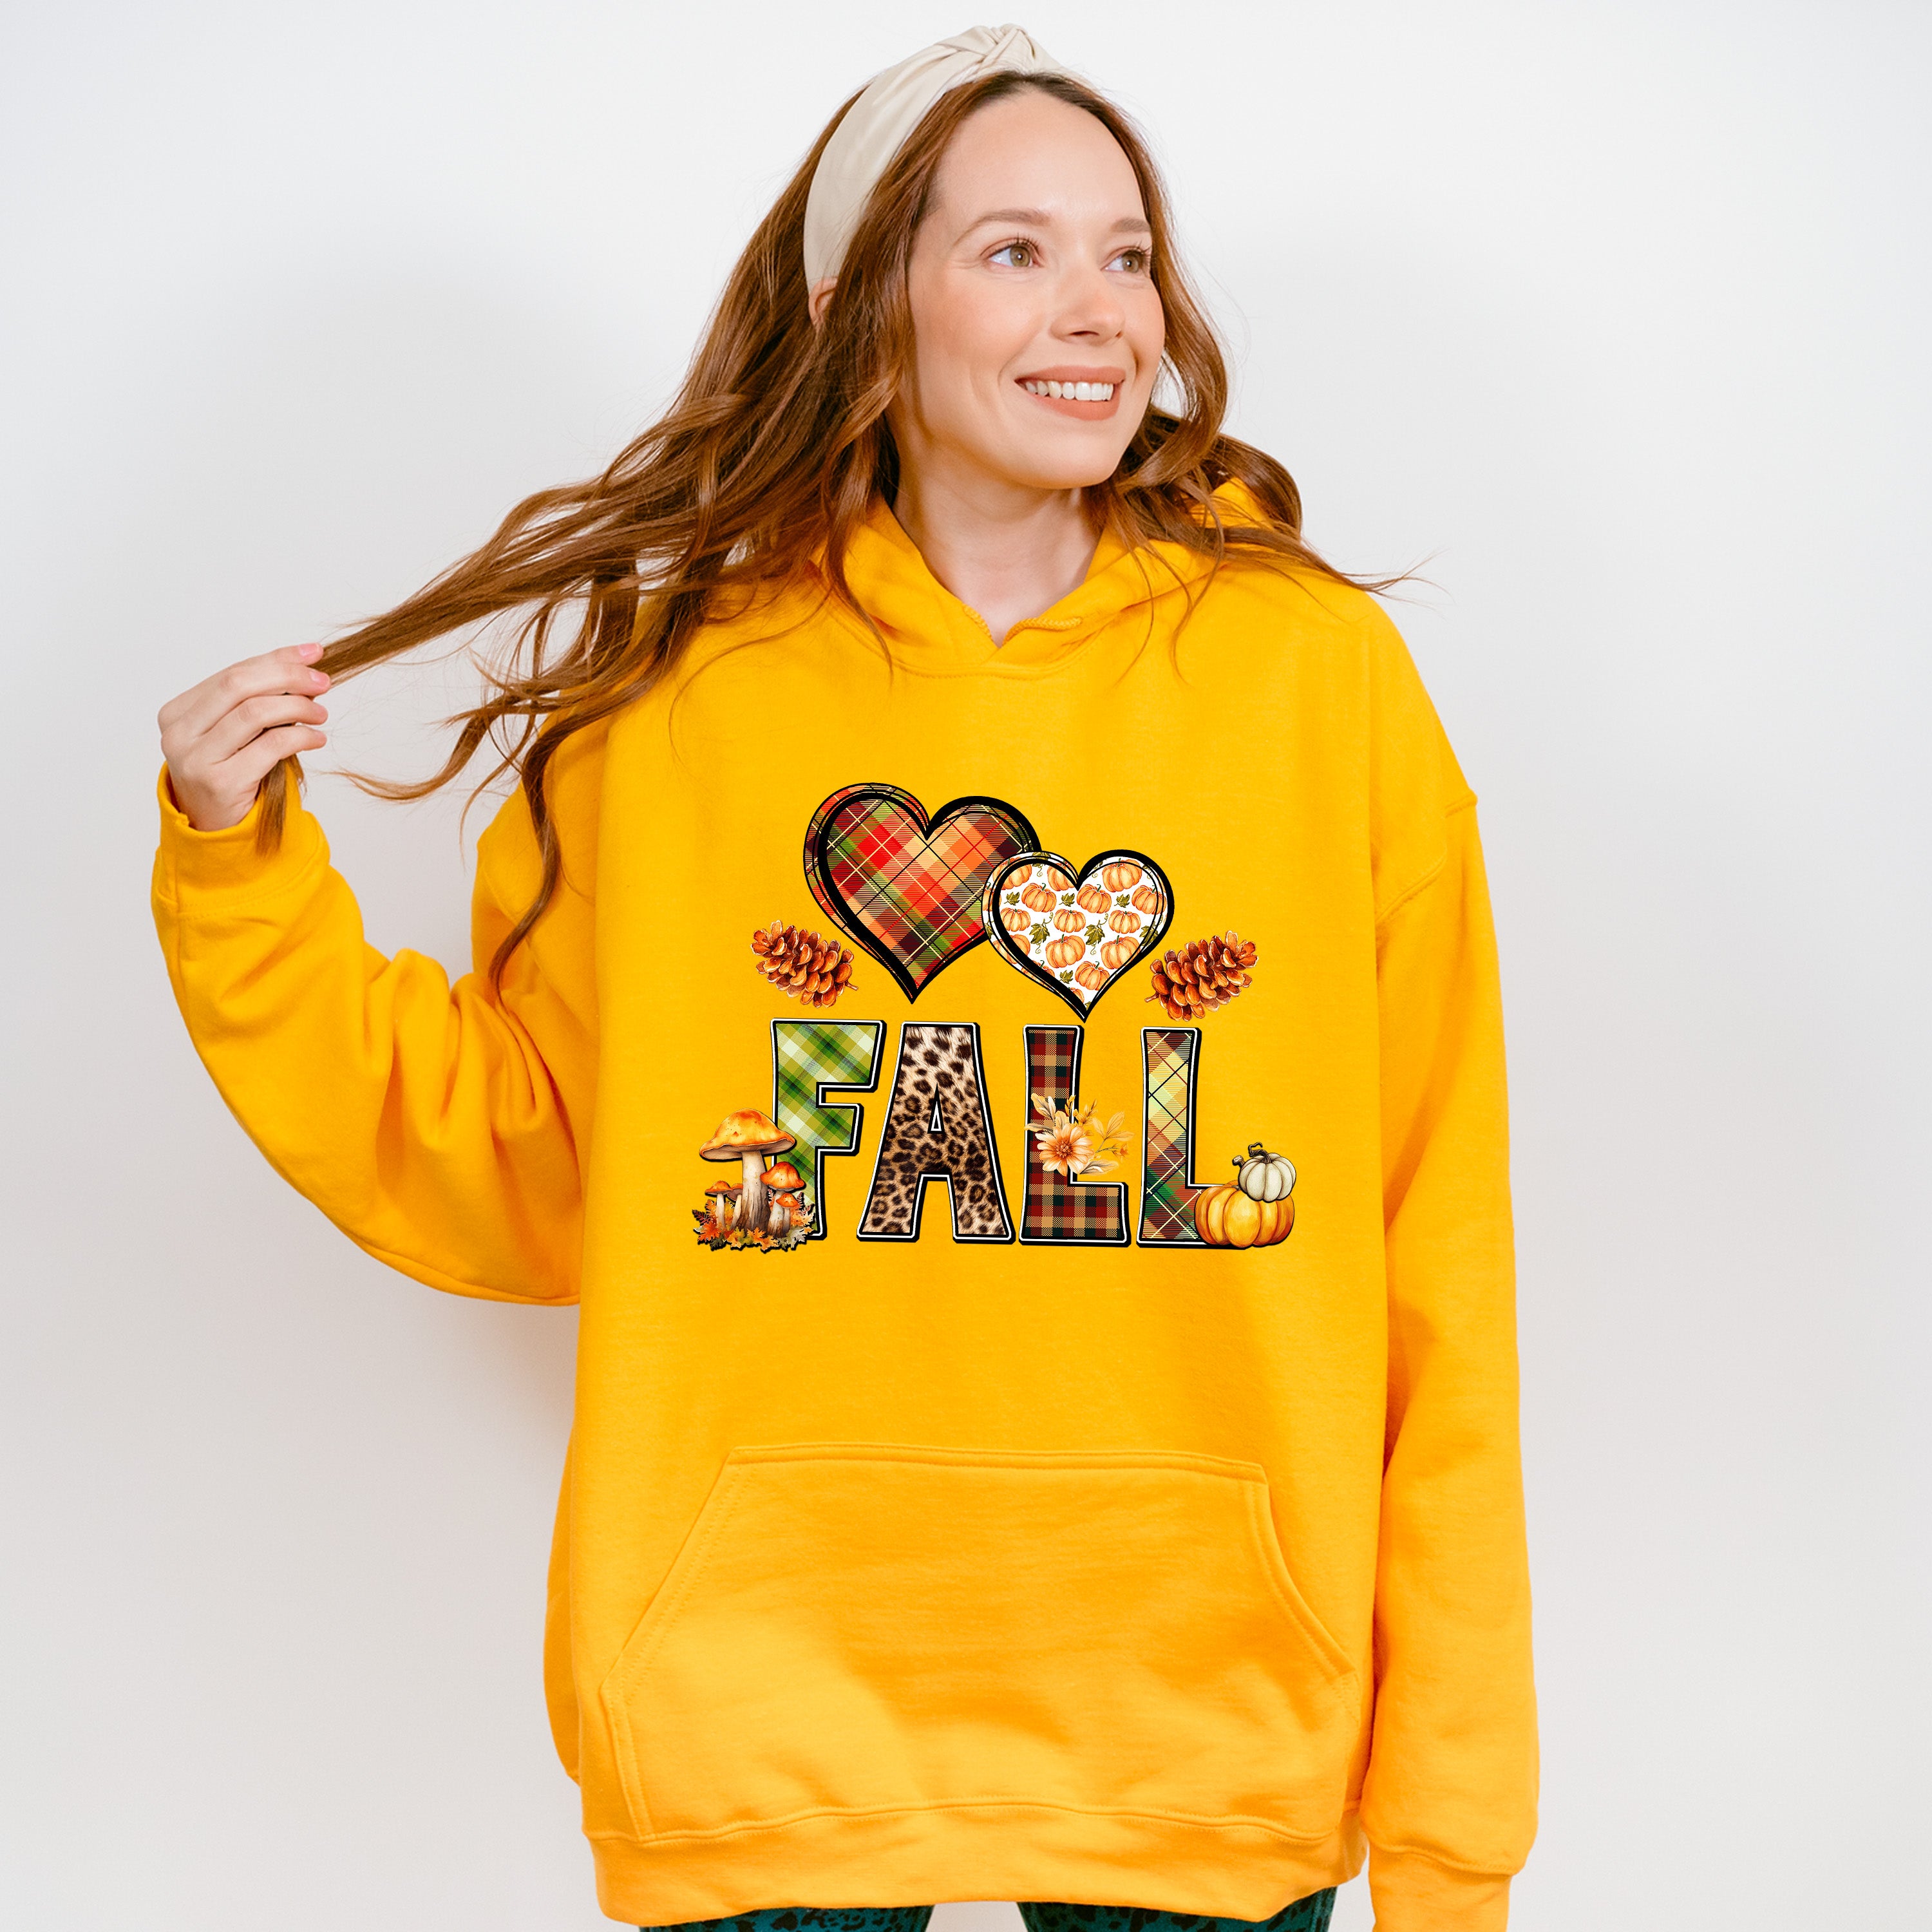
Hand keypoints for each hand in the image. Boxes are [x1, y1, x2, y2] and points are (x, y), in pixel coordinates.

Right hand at [158, 643, 330, 831]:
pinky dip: (300, 737)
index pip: (232, 673)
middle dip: (287, 677)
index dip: (275, 659)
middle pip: (239, 685)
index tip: (312, 653)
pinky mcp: (221, 783)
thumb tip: (302, 667)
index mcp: (177, 713)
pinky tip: (317, 738)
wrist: (215, 831)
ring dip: (297, 707)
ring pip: (254, 713)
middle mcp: (179, 733)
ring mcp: (196, 759)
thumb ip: (253, 702)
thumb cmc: (230, 775)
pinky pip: (269, 747)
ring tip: (321, 713)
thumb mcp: (234, 735)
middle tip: (322, 682)